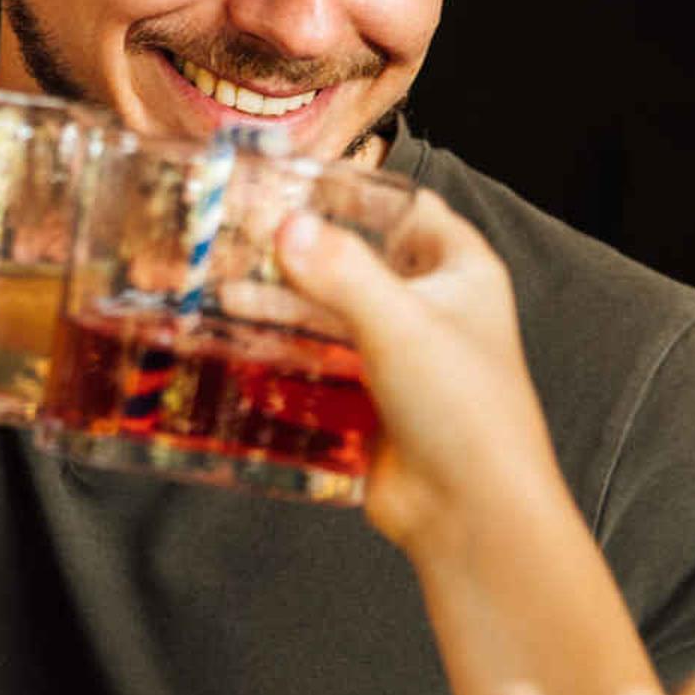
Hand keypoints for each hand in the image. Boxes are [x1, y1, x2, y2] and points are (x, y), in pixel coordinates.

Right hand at [275, 195, 561, 560]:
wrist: (470, 513)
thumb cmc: (465, 411)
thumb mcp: (400, 322)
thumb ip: (341, 269)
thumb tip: (287, 227)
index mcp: (462, 272)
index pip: (409, 208)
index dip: (358, 192)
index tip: (298, 181)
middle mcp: (433, 308)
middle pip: (360, 260)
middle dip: (304, 250)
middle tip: (243, 236)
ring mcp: (402, 356)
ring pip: (333, 313)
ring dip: (283, 302)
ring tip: (225, 292)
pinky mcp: (372, 401)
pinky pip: (321, 363)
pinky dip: (286, 350)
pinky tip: (239, 341)